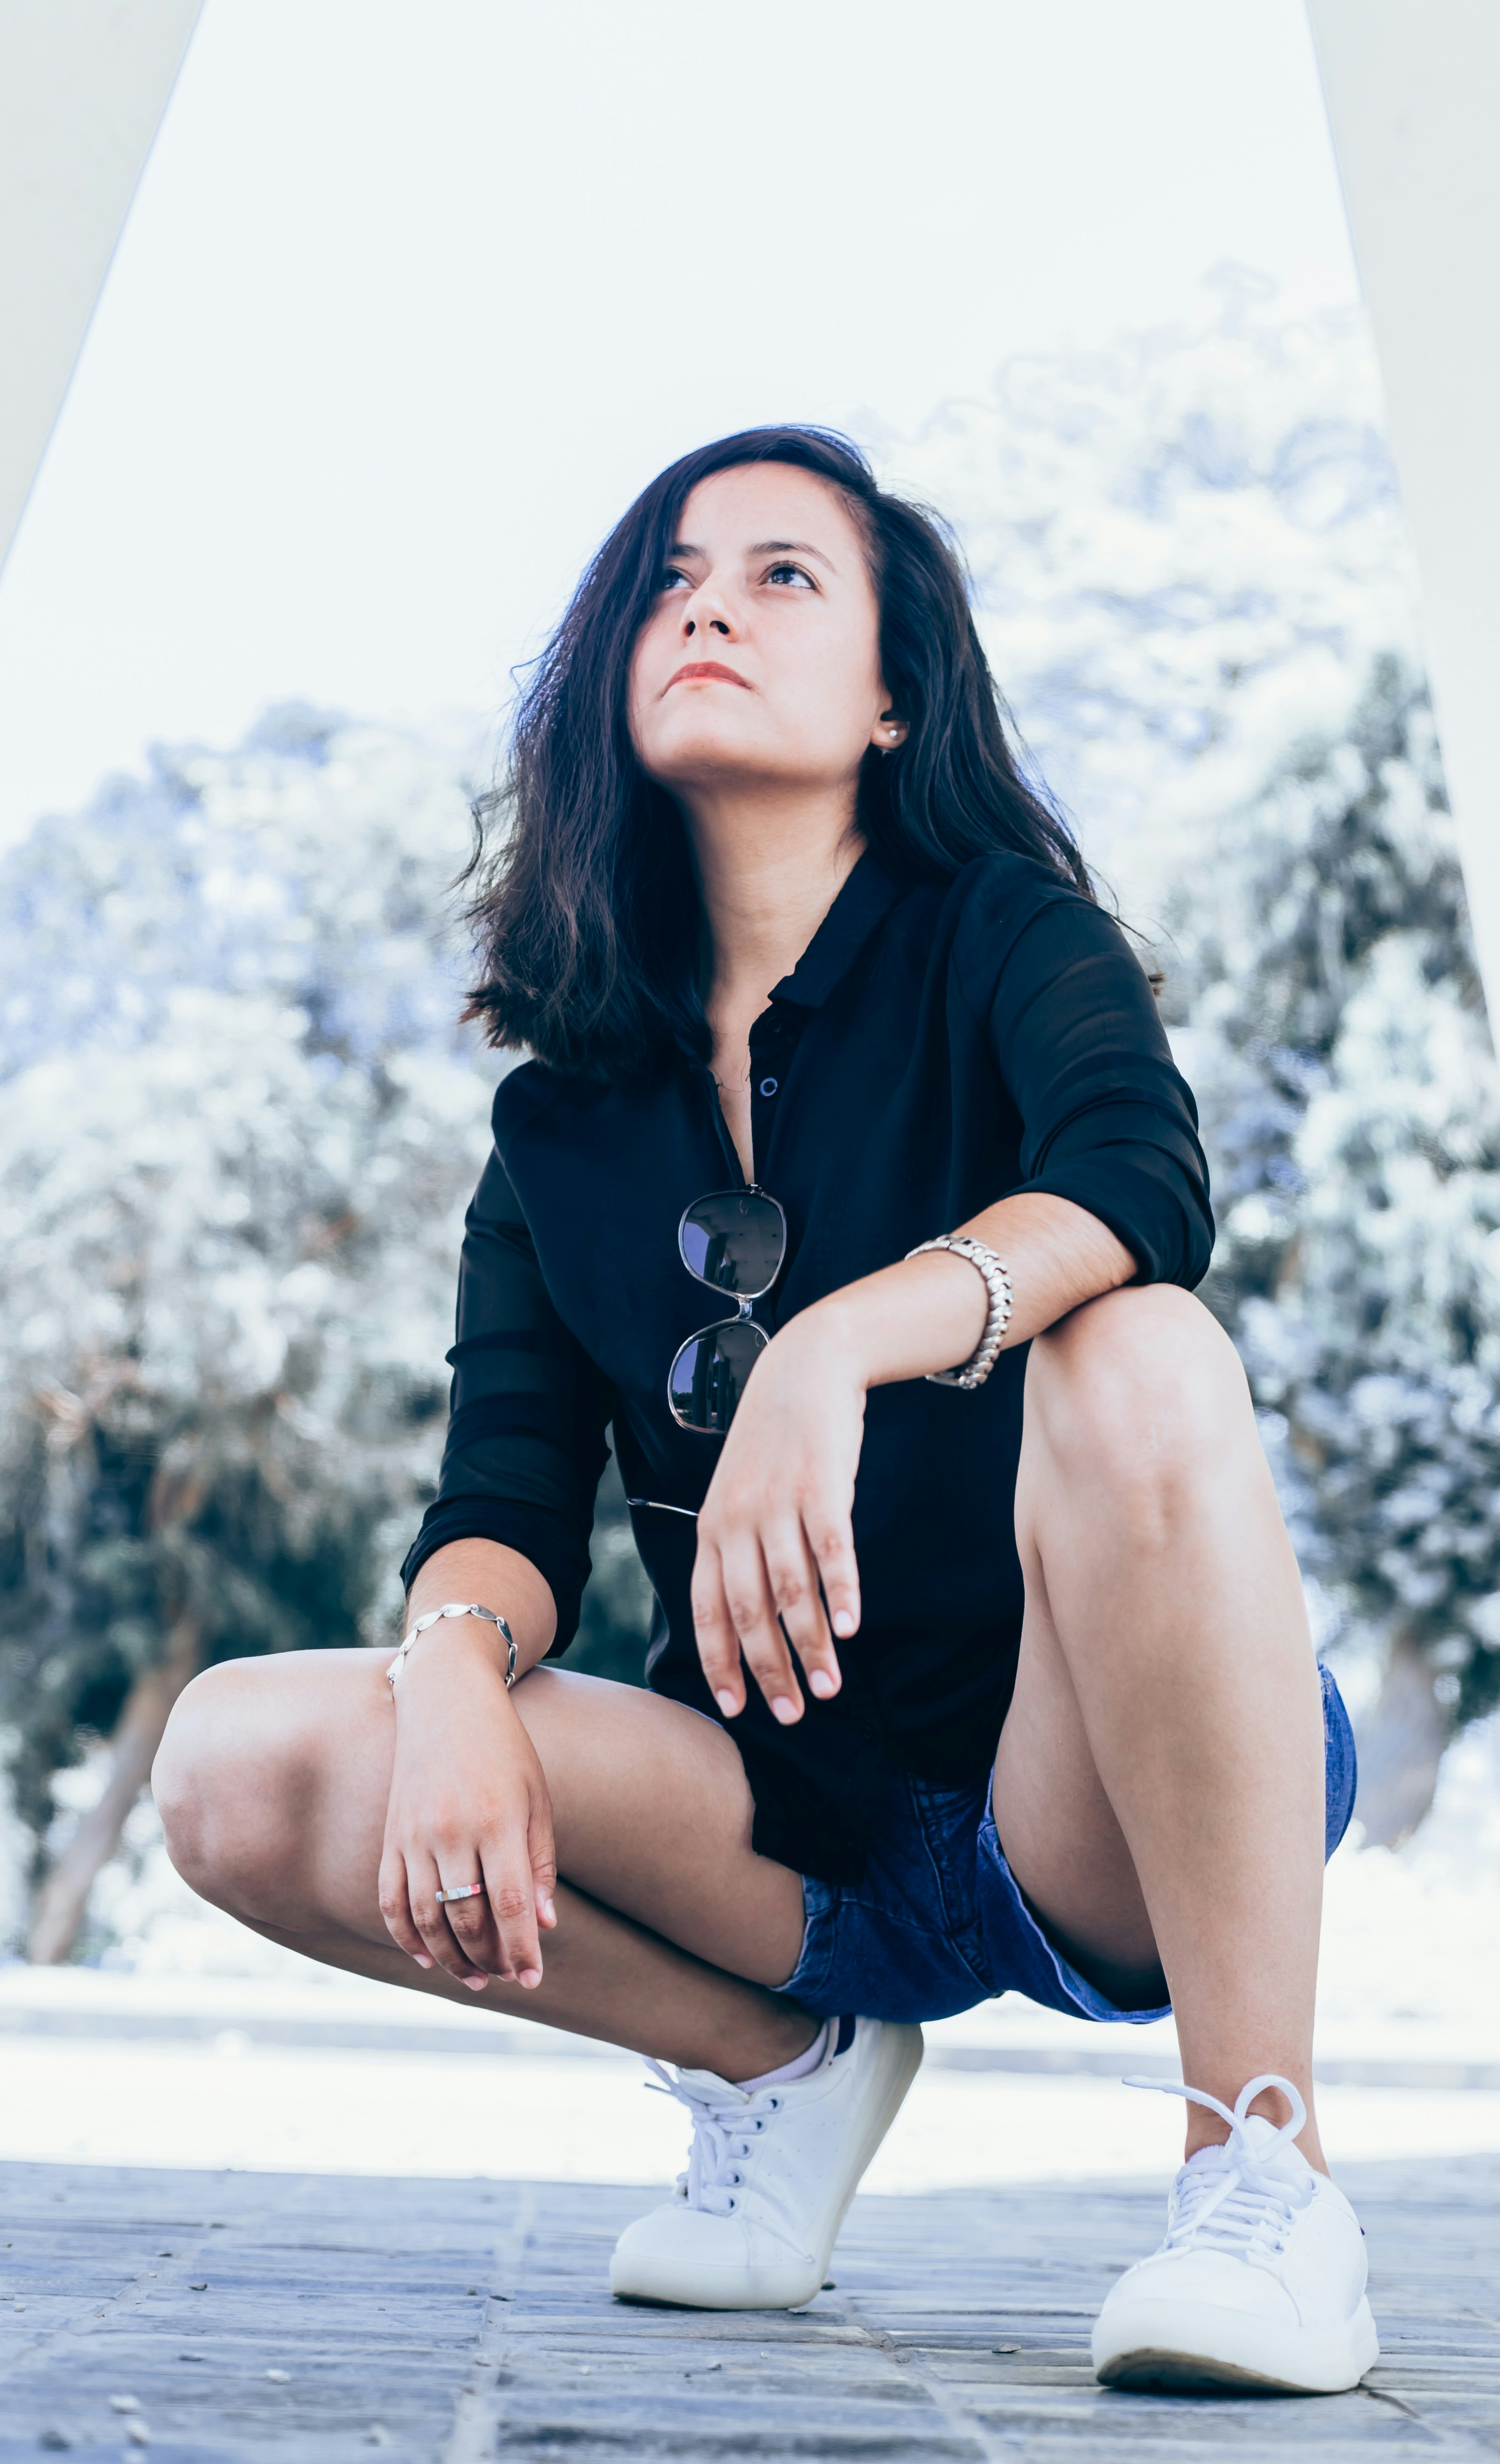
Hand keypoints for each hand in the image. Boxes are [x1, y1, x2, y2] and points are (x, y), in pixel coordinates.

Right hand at [377, 1626, 557, 1989]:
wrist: (445, 1700)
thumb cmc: (504, 1749)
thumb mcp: (537, 1798)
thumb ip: (540, 1863)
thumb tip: (543, 1926)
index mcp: (497, 1820)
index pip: (510, 1906)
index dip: (522, 1950)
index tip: (534, 1979)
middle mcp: (452, 1832)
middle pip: (468, 1920)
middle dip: (492, 1960)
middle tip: (509, 1977)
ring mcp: (414, 1836)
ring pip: (428, 1920)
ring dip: (452, 1959)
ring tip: (476, 1978)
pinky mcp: (391, 1837)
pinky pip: (391, 1901)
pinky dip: (406, 1937)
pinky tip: (429, 1958)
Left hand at [691, 1306, 864, 1724]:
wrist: (805, 1369)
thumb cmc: (775, 1443)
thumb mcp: (740, 1494)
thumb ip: (742, 1549)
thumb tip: (755, 1615)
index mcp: (713, 1528)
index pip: (707, 1610)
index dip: (721, 1662)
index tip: (737, 1708)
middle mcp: (738, 1520)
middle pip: (748, 1611)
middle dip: (768, 1669)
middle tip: (792, 1714)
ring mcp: (779, 1504)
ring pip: (790, 1591)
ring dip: (810, 1647)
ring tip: (829, 1687)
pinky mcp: (821, 1487)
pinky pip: (831, 1552)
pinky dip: (841, 1593)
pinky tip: (851, 1628)